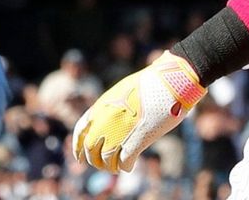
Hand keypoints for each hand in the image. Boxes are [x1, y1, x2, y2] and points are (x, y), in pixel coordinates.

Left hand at [72, 51, 205, 172]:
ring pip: (106, 160)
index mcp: (101, 106)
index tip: (80, 157)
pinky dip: (126, 167)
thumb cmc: (152, 83)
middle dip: (95, 161)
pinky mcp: (137, 140)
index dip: (77, 148)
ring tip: (116, 167)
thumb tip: (111, 123)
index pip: (80, 131)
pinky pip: (124, 162)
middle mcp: (105, 120)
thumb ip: (113, 108)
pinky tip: (129, 165)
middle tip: (104, 165)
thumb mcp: (123, 91)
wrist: (170, 81)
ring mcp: (119, 131)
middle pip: (91, 150)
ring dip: (111, 167)